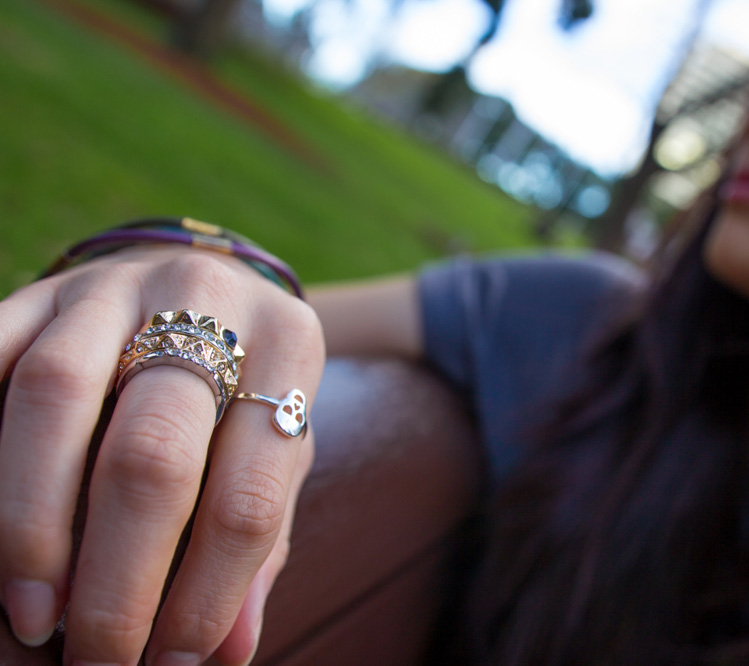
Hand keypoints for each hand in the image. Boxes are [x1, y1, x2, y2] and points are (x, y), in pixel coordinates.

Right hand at [0, 247, 324, 664]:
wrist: (202, 282)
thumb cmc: (245, 386)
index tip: (177, 664)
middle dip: (118, 577)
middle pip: (152, 453)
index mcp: (287, 344)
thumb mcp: (277, 449)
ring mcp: (113, 288)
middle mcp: (205, 298)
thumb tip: (228, 649)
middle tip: (98, 659)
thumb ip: (261, 539)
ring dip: (32, 523)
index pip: (249, 493)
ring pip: (52, 398)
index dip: (209, 593)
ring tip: (34, 615)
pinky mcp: (40, 292)